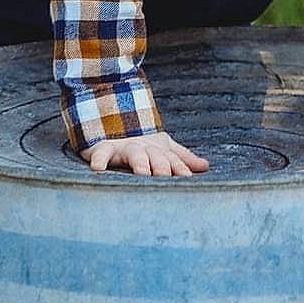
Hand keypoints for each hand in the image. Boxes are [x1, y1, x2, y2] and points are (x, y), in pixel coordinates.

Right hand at [82, 130, 210, 176]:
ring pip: (135, 155)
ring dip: (140, 163)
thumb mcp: (162, 149)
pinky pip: (101, 153)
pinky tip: (98, 169)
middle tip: (166, 179)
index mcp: (159, 150)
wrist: (112, 122)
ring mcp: (124, 147)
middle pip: (157, 158)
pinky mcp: (104, 148)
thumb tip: (205, 166)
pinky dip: (99, 160)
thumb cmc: (142, 145)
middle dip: (162, 168)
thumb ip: (182, 159)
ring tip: (143, 173)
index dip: (181, 170)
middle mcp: (144, 148)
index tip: (188, 181)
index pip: (173, 161)